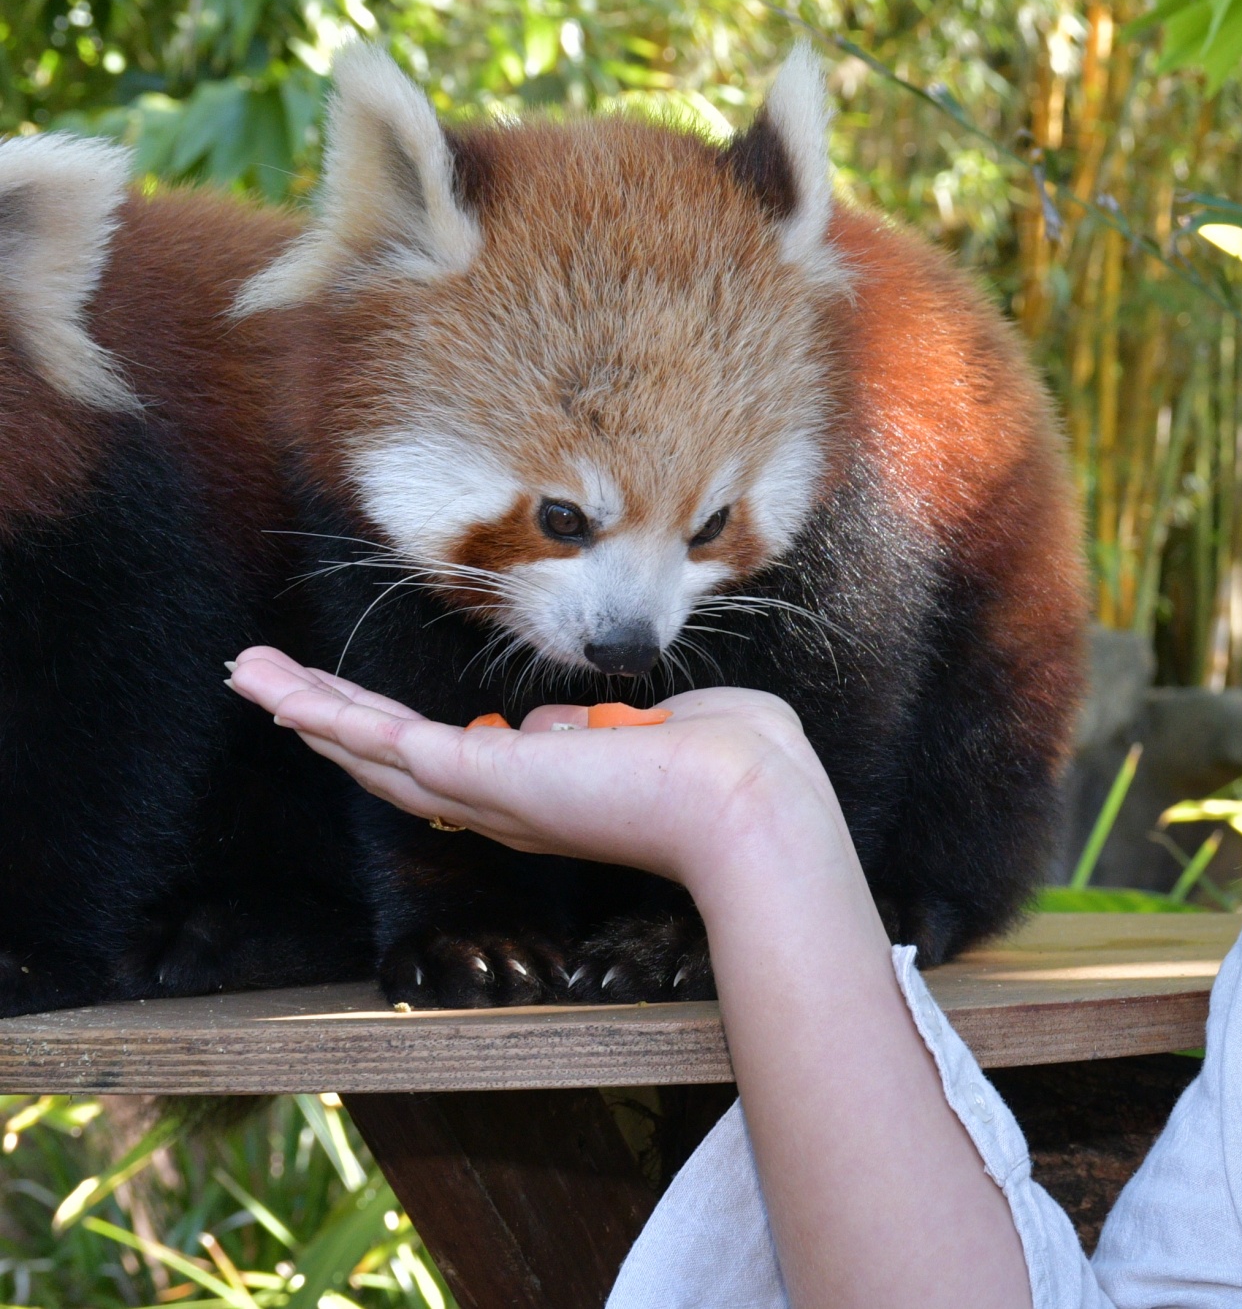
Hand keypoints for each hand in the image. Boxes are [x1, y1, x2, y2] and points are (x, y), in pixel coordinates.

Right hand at [225, 646, 844, 892]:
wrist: (754, 806)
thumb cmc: (742, 769)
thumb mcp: (672, 733)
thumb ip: (607, 732)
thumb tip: (563, 729)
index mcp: (553, 794)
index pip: (460, 766)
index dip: (403, 739)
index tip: (362, 712)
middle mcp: (511, 805)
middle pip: (394, 763)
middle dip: (328, 721)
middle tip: (263, 685)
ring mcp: (495, 794)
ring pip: (376, 753)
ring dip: (307, 711)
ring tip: (246, 676)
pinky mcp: (489, 776)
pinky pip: (389, 742)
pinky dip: (328, 715)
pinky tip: (281, 693)